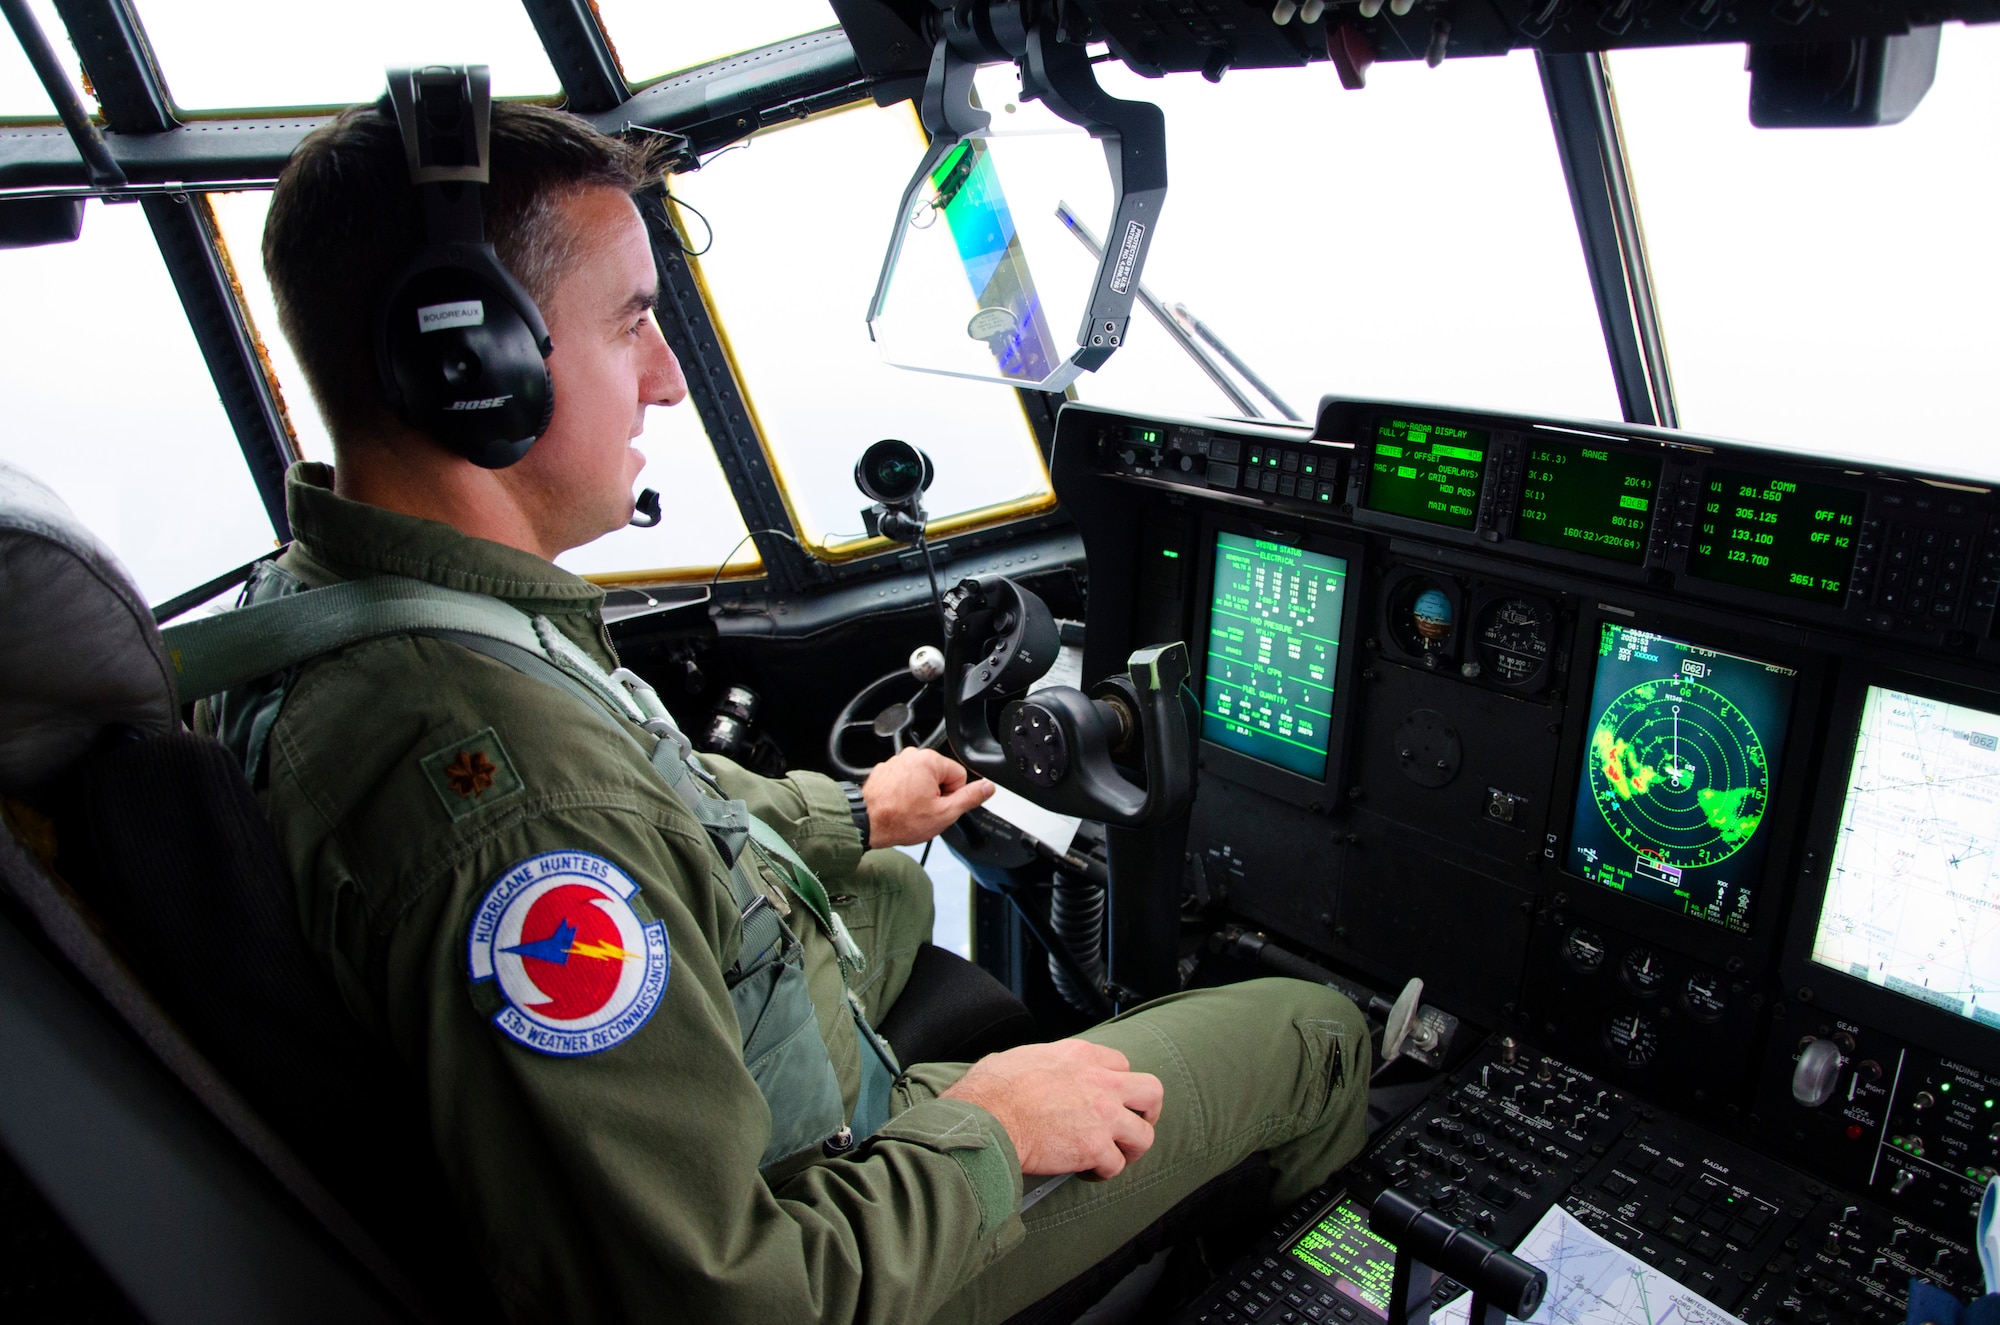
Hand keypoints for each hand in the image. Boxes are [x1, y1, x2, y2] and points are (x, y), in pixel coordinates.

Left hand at [862, 748, 993, 847]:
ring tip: (909, 810)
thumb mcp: (944, 813)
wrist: (867, 824)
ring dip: (920, 794)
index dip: (952, 796)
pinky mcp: (885, 771)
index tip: (938, 807)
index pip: (959, 775)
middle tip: (923, 811)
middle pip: (941, 776)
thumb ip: (970, 798)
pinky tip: (899, 805)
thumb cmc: (900, 820)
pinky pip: (905, 780)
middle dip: (936, 795)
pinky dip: (904, 792)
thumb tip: (987, 787)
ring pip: (922, 779)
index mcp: (930, 761)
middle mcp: (912, 756)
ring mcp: (897, 762)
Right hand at [941, 1040, 1162, 1178]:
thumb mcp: (1021, 1057)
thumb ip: (1042, 1061)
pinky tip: (1088, 1172)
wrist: (987, 1118)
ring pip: (1144, 1134)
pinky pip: (1116, 1165)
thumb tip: (1030, 1069)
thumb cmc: (991, 1089)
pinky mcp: (1095, 1147)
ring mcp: (1102, 1115)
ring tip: (1115, 1156)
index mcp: (1080, 1055)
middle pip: (1151, 1091)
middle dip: (1147, 1112)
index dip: (1117, 1083)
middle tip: (1133, 1125)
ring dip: (1131, 1148)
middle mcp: (1099, 1081)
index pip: (1121, 1063)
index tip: (1107, 1098)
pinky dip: (1104, 1172)